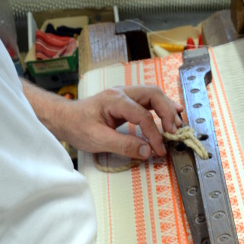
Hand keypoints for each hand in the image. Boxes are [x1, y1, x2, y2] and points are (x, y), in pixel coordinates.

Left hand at [62, 85, 182, 158]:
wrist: (65, 118)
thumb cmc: (78, 127)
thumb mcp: (98, 140)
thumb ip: (124, 145)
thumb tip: (147, 151)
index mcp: (115, 100)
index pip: (143, 115)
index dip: (154, 134)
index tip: (159, 150)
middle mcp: (122, 93)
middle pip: (153, 95)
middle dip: (167, 113)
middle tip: (174, 132)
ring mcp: (125, 95)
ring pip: (153, 95)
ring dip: (167, 109)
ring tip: (178, 124)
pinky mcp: (126, 102)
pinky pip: (149, 101)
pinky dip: (162, 108)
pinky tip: (172, 114)